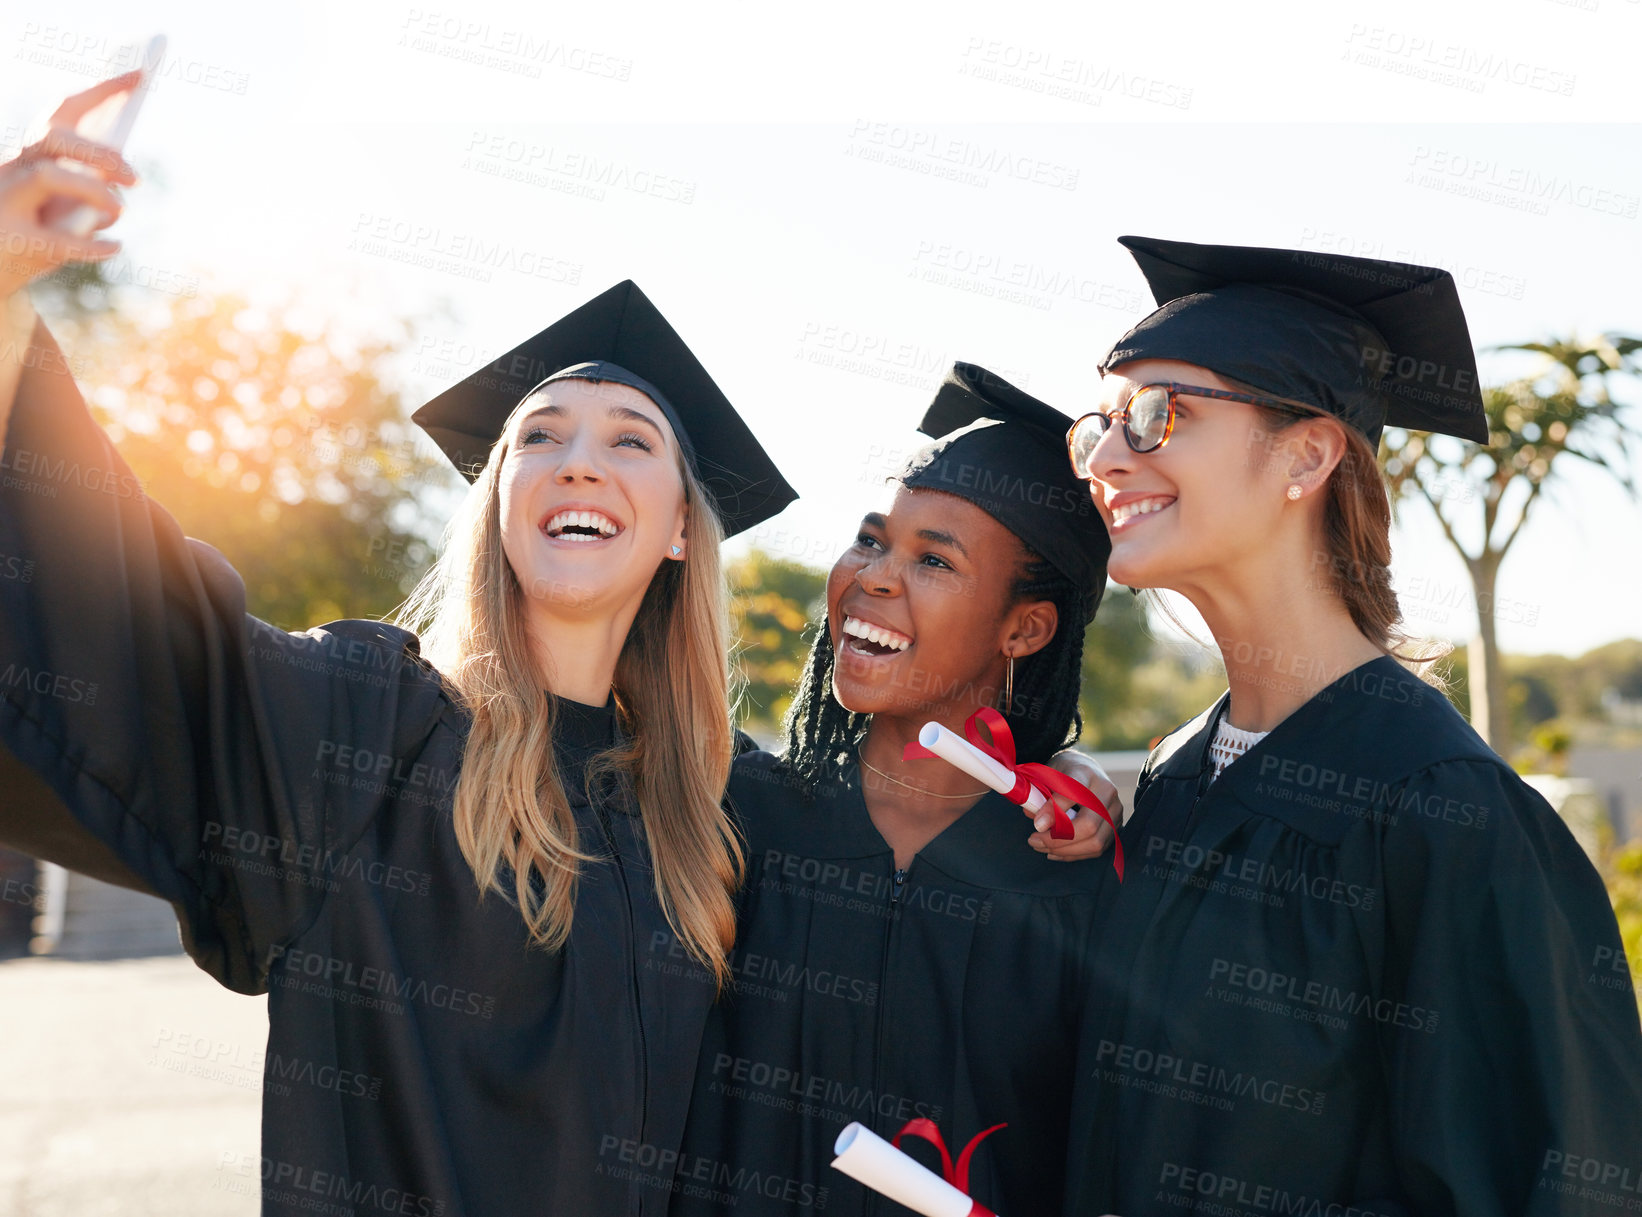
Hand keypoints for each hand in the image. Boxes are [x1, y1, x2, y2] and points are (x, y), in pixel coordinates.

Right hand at [0, 70, 141, 299]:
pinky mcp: (12, 239)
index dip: (102, 88)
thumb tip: (119, 192)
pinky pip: (57, 238)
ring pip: (47, 175)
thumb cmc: (30, 235)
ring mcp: (5, 200)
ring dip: (93, 191)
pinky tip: (115, 247)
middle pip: (51, 137)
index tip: (141, 72)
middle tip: (136, 178)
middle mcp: (11, 168)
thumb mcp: (64, 210)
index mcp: (28, 154)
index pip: (64, 109)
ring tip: (120, 211)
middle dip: (98, 152)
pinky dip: (93, 245)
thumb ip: (88, 193)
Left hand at [1026, 748, 1124, 861]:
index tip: (1037, 825)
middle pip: (1089, 825)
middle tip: (1034, 840)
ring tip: (1041, 846)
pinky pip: (1097, 849)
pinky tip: (1054, 852)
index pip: (1073, 793)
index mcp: (1087, 773)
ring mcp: (1115, 811)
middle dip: (1058, 839)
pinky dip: (1073, 854)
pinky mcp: (1116, 827)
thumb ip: (1039, 794)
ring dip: (1065, 850)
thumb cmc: (1063, 772)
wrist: (1086, 770)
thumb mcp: (1047, 775)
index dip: (1055, 811)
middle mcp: (1107, 792)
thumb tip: (1034, 819)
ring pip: (1095, 841)